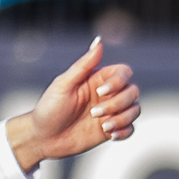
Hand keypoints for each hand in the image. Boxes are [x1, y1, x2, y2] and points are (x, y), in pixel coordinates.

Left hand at [11, 38, 139, 164]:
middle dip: (118, 103)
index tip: (100, 92)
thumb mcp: (64, 84)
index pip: (124, 73)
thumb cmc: (49, 108)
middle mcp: (107, 95)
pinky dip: (124, 131)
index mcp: (97, 79)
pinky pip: (130, 128)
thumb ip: (84, 64)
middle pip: (133, 92)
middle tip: (93, 113)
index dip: (119, 82)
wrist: (43, 139)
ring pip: (135, 110)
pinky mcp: (110, 130)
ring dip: (122, 119)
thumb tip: (99, 40)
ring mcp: (110, 113)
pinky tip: (109, 135)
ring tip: (103, 127)